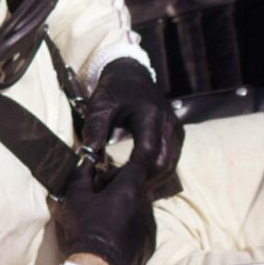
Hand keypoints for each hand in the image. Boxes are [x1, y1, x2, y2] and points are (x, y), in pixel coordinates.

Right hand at [51, 160, 156, 264]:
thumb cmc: (85, 229)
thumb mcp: (75, 197)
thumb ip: (81, 173)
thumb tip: (85, 158)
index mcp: (129, 188)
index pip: (141, 161)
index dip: (136, 153)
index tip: (132, 152)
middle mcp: (145, 204)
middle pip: (137, 185)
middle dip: (123, 185)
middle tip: (103, 193)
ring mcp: (150, 224)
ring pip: (140, 206)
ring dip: (127, 207)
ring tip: (107, 218)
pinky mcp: (150, 242)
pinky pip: (142, 227)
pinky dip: (131, 226)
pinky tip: (114, 234)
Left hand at [81, 58, 183, 196]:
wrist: (132, 75)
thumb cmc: (114, 89)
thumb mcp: (99, 104)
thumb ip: (94, 127)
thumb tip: (86, 154)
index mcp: (150, 114)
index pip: (148, 151)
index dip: (133, 170)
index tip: (114, 183)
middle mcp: (169, 123)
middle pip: (162, 163)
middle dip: (140, 179)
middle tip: (116, 189)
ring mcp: (176, 130)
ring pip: (170, 167)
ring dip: (149, 180)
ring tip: (124, 186)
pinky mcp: (177, 136)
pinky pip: (172, 162)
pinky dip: (156, 174)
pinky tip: (137, 179)